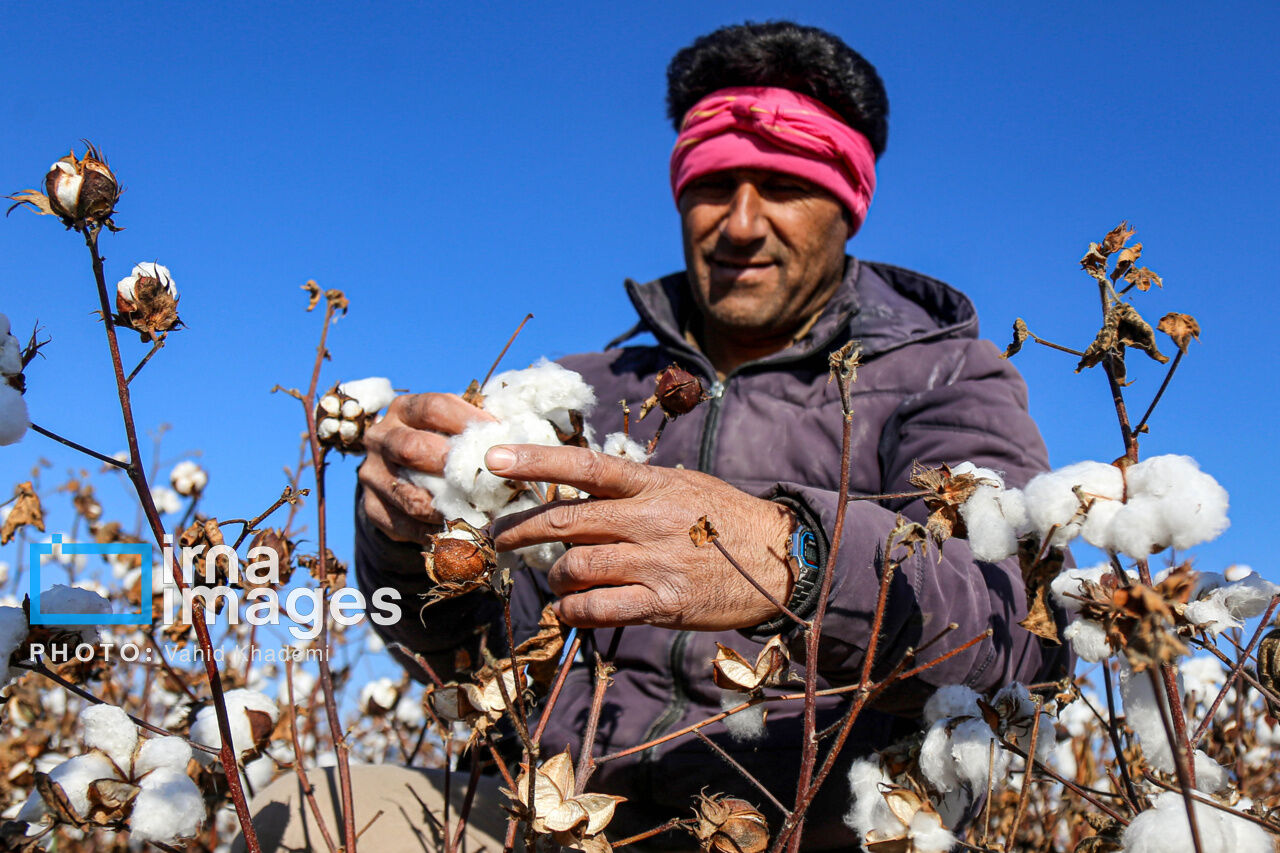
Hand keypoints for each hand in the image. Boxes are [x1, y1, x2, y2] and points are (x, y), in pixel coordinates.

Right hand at [358, 393, 494, 542]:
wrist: (401, 477)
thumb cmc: (442, 445)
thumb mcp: (454, 427)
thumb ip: (477, 428)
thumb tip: (516, 438)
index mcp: (404, 410)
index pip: (433, 407)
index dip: (467, 420)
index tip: (497, 435)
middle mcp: (381, 438)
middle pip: (412, 448)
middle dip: (452, 465)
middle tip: (484, 478)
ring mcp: (372, 475)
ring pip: (411, 495)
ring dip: (449, 507)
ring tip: (482, 512)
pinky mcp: (372, 508)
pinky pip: (406, 525)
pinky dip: (437, 531)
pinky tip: (463, 530)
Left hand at [486, 443, 796, 630]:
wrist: (780, 560)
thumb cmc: (724, 519)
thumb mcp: (683, 486)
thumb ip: (634, 489)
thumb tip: (580, 492)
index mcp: (653, 484)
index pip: (585, 466)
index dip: (536, 460)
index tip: (494, 458)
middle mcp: (650, 519)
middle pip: (566, 522)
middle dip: (520, 530)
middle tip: (497, 537)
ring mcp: (656, 562)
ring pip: (576, 567)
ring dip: (555, 576)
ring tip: (557, 580)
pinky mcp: (664, 603)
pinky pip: (598, 608)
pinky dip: (573, 610)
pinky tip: (571, 609)